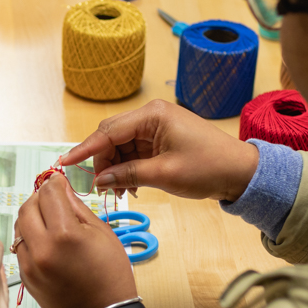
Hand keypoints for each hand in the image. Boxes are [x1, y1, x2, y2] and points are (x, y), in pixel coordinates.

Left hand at [14, 174, 136, 307]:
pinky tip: (45, 241)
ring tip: (48, 221)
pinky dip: (29, 238)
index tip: (59, 183)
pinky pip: (19, 246)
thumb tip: (61, 189)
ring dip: (31, 217)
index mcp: (65, 234)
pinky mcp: (25, 277)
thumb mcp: (102, 233)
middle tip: (52, 200)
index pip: (48, 193)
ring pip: (19, 226)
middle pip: (27, 207)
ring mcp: (30, 264)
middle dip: (39, 198)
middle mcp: (42, 248)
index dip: (54, 184)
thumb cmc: (110, 276)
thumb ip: (77, 207)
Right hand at [61, 100, 259, 202]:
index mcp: (152, 115)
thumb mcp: (164, 174)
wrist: (242, 173)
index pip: (108, 131)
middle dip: (103, 162)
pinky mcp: (162, 139)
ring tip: (120, 192)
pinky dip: (129, 168)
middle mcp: (152, 116)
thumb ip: (128, 174)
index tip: (65, 163)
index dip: (85, 149)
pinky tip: (131, 186)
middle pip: (112, 137)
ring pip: (122, 146)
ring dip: (116, 168)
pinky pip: (135, 151)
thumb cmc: (208, 168)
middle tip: (100, 188)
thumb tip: (99, 180)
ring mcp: (157, 127)